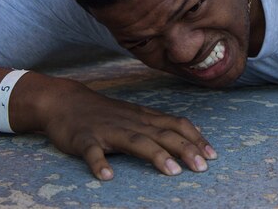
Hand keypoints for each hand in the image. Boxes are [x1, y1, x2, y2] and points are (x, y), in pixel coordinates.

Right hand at [42, 79, 215, 179]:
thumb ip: (160, 125)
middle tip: (203, 167)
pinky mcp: (83, 139)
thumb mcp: (136, 115)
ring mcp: (107, 130)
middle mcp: (130, 122)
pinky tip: (106, 176)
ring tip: (172, 171)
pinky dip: (99, 163)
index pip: (176, 125)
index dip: (195, 138)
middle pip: (162, 134)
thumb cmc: (105, 112)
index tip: (213, 155)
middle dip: (185, 149)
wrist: (65, 100)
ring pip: (135, 141)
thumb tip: (192, 134)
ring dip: (155, 155)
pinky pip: (92, 151)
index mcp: (144, 118)